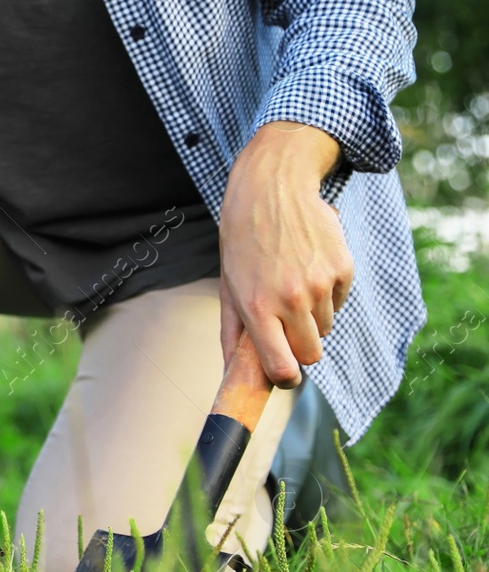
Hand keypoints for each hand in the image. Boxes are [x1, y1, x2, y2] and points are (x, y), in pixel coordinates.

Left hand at [218, 120, 352, 388]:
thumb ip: (232, 335)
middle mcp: (291, 300)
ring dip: (311, 316)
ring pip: (326, 327)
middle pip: (311, 354)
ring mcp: (320, 285)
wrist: (271, 193)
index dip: (286, 377)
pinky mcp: (343, 269)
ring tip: (291, 284)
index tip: (285, 375)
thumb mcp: (228, 288)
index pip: (283, 367)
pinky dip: (327, 294)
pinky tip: (308, 268)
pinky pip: (339, 301)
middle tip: (287, 326)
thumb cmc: (243, 245)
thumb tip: (232, 376)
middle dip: (301, 348)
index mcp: (257, 309)